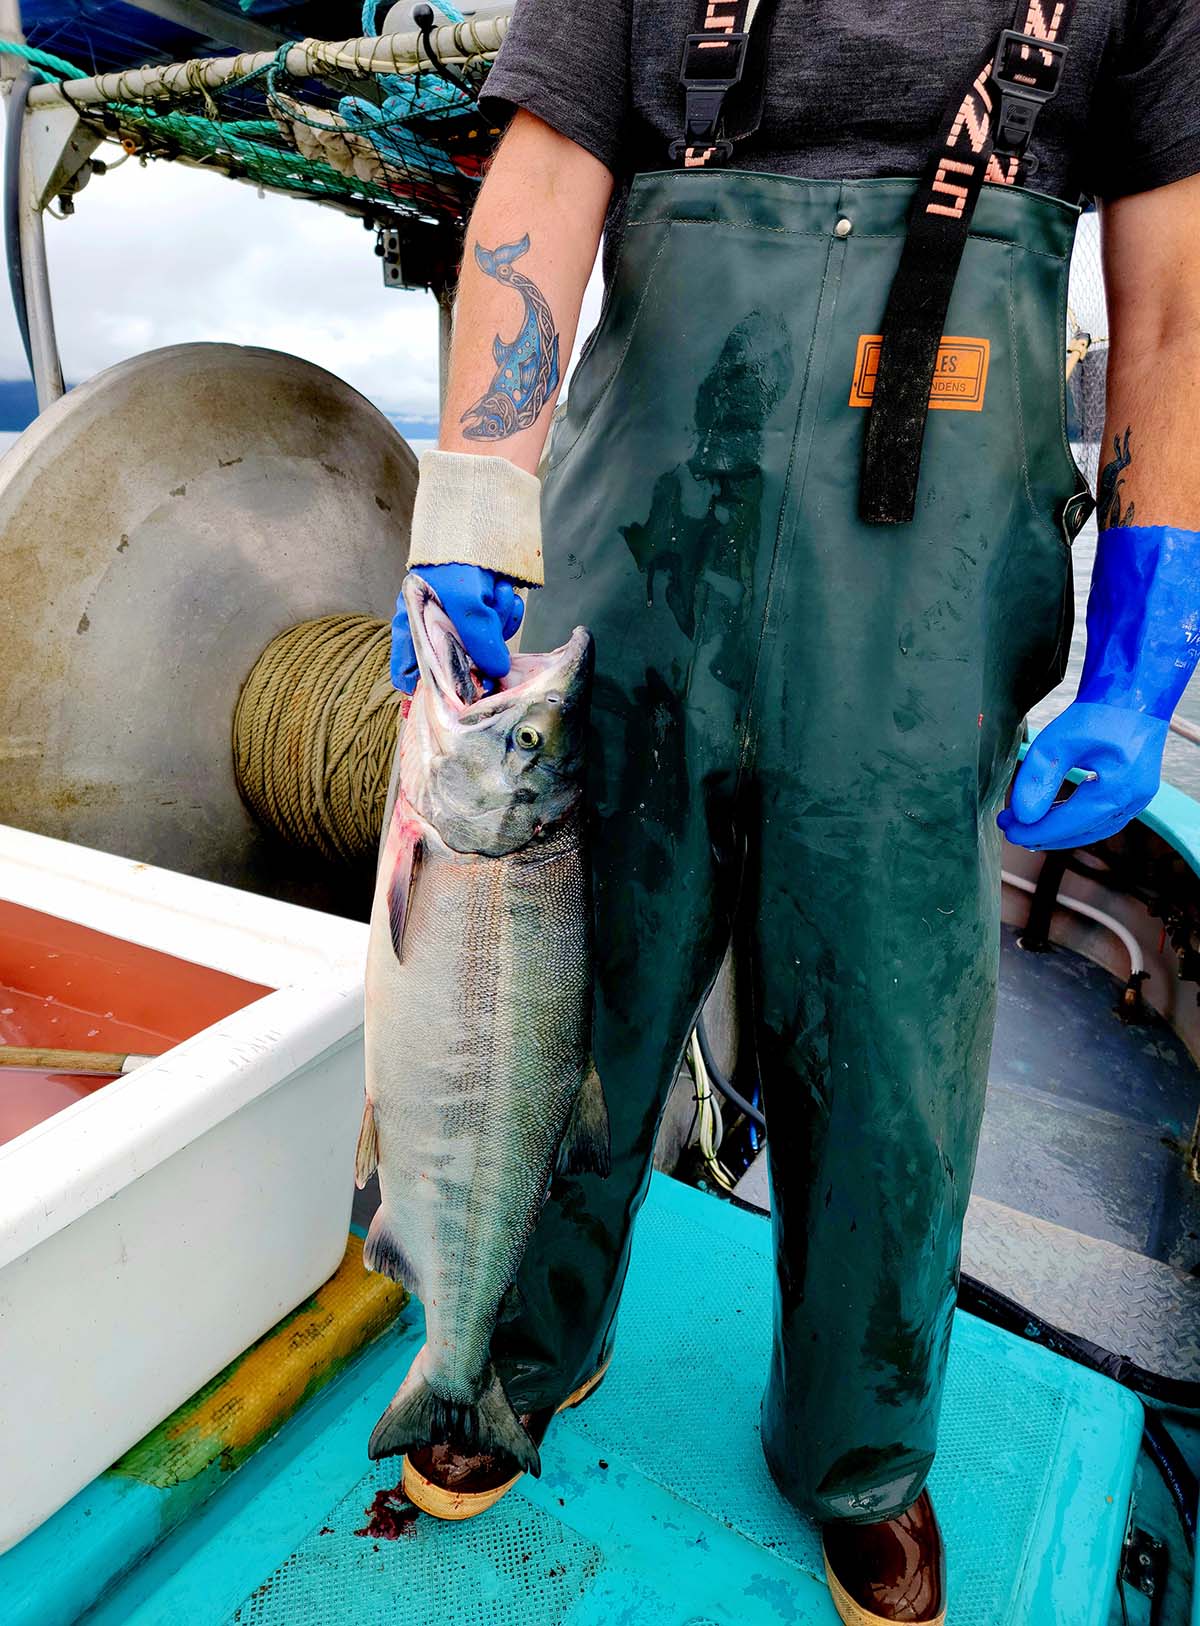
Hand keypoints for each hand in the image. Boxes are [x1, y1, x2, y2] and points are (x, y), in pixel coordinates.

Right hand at [390, 563, 523, 693]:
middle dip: (477, 648)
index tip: (453, 694)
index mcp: (413, 619)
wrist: (487, 512)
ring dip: (496, 621)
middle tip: (486, 622)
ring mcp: (461, 617)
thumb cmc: (460, 554)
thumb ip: (480, 639)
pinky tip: (505, 591)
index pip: (409, 669)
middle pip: (456, 662)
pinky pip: (499, 627)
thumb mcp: (466, 599)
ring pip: (483, 644)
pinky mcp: (484, 609)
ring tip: (496, 591)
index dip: (428, 687)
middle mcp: (434, 622)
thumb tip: (496, 671)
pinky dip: (506, 612)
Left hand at [998, 701, 1167, 849]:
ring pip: (1095, 829)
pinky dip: (1078, 823)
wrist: (1133, 692)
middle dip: (1045, 835)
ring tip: (1029, 829)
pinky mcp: (1137, 792)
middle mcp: (1134, 799)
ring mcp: (1140, 798)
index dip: (1036, 831)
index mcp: (1119, 788)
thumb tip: (1022, 816)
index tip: (1009, 831)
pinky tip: (1056, 818)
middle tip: (1013, 831)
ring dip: (1062, 832)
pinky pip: (1104, 818)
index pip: (1069, 823)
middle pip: (1083, 832)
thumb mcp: (1058, 740)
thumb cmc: (1099, 712)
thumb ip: (1040, 779)